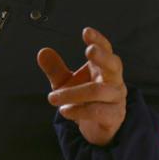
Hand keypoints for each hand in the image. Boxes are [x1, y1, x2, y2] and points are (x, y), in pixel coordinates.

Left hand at [36, 27, 126, 145]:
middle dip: (102, 56)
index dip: (98, 40)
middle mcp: (113, 80)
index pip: (105, 49)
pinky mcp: (113, 116)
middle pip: (114, 64)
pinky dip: (78, 111)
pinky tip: (64, 111)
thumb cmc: (83, 99)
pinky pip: (97, 111)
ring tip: (52, 98)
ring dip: (72, 94)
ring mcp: (116, 98)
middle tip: (88, 50)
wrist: (96, 128)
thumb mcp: (66, 82)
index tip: (86, 31)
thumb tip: (42, 52)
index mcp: (102, 67)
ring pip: (97, 91)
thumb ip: (56, 69)